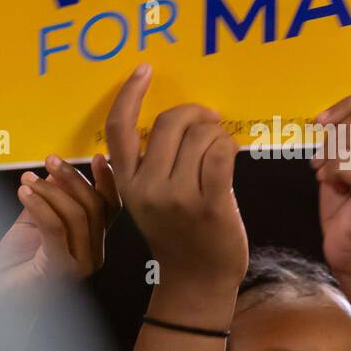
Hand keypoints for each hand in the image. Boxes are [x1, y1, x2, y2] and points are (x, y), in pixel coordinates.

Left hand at [0, 153, 119, 313]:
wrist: (0, 304)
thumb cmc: (17, 267)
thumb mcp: (36, 224)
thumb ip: (49, 201)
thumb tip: (56, 173)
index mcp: (93, 243)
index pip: (111, 208)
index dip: (107, 182)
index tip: (97, 157)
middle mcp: (94, 255)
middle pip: (95, 207)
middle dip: (73, 178)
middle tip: (50, 160)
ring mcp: (80, 265)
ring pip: (76, 215)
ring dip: (50, 191)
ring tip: (27, 179)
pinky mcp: (59, 269)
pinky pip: (55, 228)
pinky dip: (40, 205)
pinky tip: (23, 192)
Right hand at [105, 65, 247, 289]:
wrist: (197, 281)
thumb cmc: (177, 235)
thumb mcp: (144, 203)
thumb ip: (139, 169)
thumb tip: (133, 135)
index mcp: (127, 183)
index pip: (118, 128)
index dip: (129, 93)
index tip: (144, 70)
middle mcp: (147, 187)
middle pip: (170, 122)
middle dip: (196, 114)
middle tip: (210, 122)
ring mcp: (178, 196)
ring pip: (201, 135)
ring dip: (217, 134)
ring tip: (221, 148)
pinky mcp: (210, 204)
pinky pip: (222, 153)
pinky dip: (230, 146)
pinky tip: (232, 154)